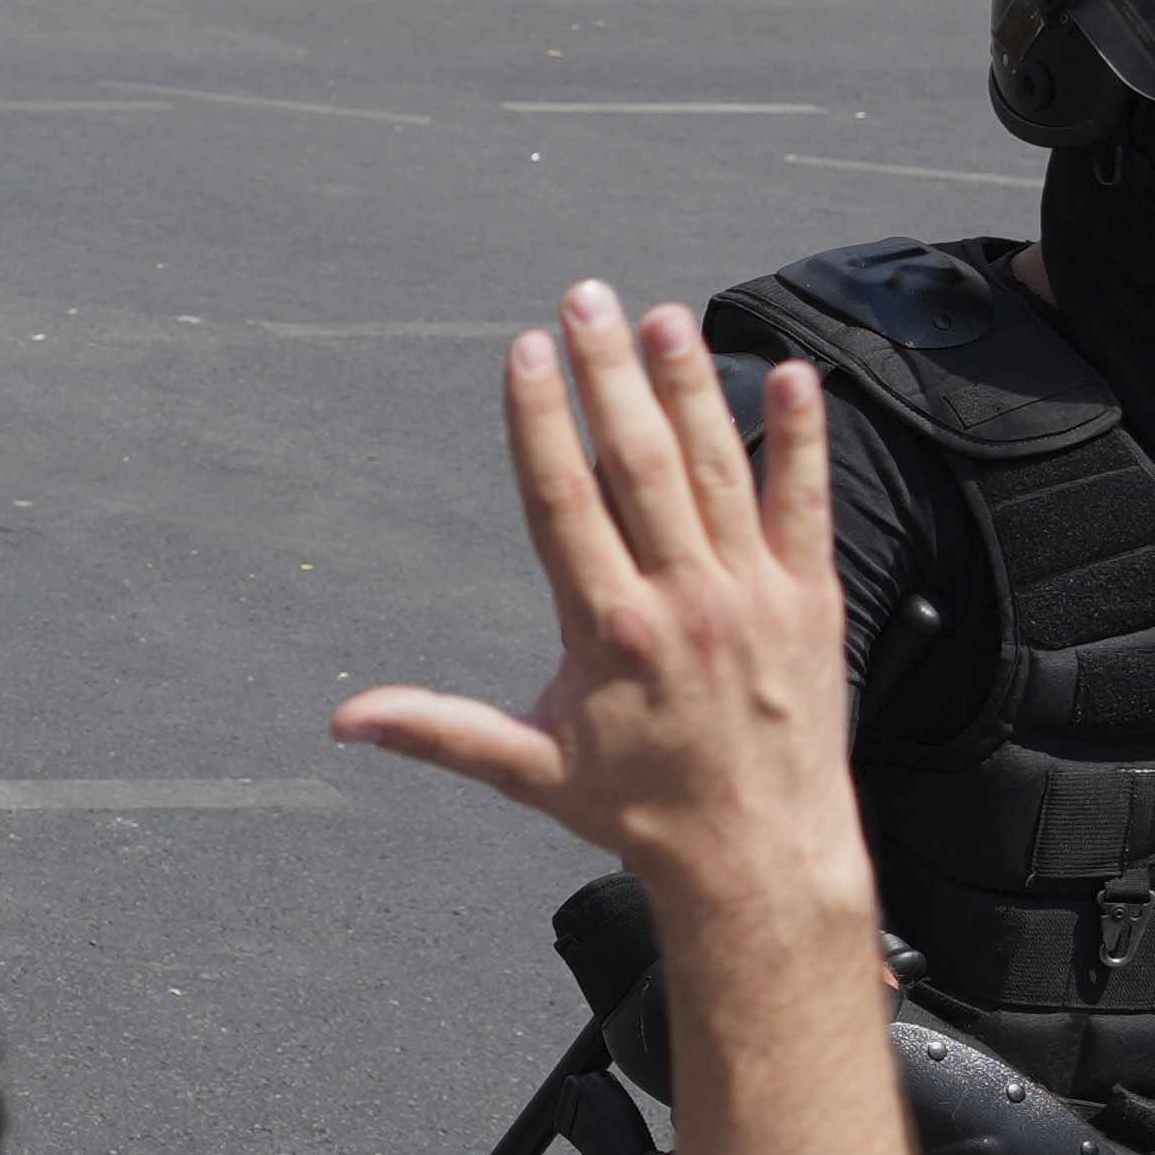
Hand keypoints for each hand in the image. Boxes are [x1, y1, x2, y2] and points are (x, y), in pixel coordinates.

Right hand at [339, 288, 856, 915]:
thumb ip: (437, 730)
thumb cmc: (637, 811)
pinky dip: (801, 438)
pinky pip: (804, 502)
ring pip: (715, 467)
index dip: (543, 421)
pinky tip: (792, 375)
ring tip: (660, 318)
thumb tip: (344, 720)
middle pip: (637, 463)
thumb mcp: (529, 769)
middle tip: (585, 300)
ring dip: (687, 385)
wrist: (758, 855)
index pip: (564, 500)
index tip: (527, 353)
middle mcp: (681, 600)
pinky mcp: (810, 598)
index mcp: (607, 631)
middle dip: (608, 374)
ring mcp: (751, 592)